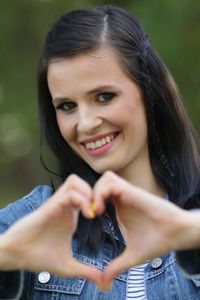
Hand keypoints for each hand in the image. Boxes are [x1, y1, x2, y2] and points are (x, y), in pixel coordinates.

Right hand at [0, 175, 101, 285]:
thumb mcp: (68, 266)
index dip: (99, 200)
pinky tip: (87, 215)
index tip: (105, 217)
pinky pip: (68, 193)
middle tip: (99, 211)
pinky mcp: (50, 206)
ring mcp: (58, 204)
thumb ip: (85, 271)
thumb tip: (102, 281)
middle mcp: (65, 206)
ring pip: (75, 182)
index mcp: (71, 215)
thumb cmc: (39, 257)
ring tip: (92, 212)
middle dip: (95, 192)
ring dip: (87, 192)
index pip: (87, 195)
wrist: (18, 256)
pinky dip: (81, 199)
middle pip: (82, 183)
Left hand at [93, 171, 195, 288]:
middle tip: (88, 213)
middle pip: (101, 182)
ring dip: (95, 191)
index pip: (100, 193)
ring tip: (95, 211)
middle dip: (89, 194)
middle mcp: (122, 197)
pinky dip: (102, 192)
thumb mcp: (131, 256)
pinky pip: (112, 182)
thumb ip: (117, 266)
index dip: (90, 202)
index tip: (88, 219)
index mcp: (120, 207)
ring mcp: (127, 193)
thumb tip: (104, 282)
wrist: (176, 235)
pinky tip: (102, 210)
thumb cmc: (156, 242)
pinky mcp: (132, 191)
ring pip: (105, 178)